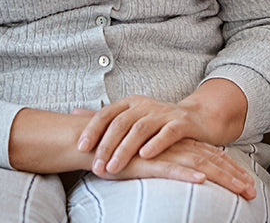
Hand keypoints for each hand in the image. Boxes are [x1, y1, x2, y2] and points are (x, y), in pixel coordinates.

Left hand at [76, 80, 247, 175]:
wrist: (196, 118)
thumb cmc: (158, 122)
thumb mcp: (131, 117)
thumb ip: (105, 118)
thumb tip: (73, 112)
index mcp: (132, 102)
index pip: (107, 112)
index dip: (93, 129)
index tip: (80, 147)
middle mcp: (147, 104)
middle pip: (122, 122)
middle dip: (107, 144)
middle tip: (96, 166)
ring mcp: (165, 113)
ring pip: (142, 128)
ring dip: (125, 149)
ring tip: (114, 168)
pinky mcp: (182, 123)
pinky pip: (168, 132)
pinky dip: (156, 143)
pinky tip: (146, 155)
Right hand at [103, 139, 255, 199]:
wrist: (95, 141)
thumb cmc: (124, 153)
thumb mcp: (153, 160)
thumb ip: (169, 163)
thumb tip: (191, 174)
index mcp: (180, 145)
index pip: (212, 156)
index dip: (231, 169)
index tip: (248, 182)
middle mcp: (177, 147)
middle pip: (213, 161)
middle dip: (234, 177)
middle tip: (252, 191)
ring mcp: (164, 153)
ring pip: (199, 165)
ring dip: (221, 178)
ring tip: (239, 189)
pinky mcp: (147, 161)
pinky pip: (170, 168)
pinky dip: (187, 173)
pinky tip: (201, 179)